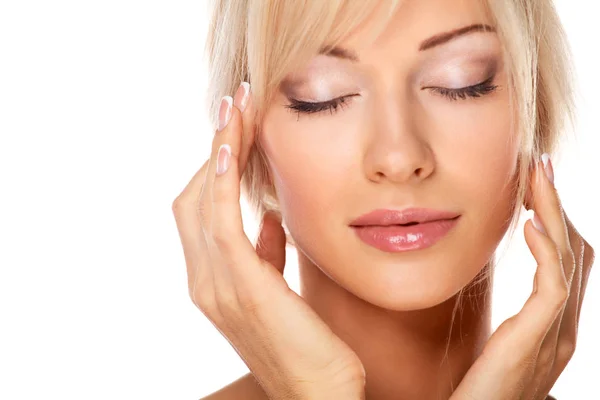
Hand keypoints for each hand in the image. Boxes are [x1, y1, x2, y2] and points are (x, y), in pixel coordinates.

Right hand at [172, 82, 364, 399]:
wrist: (319, 395)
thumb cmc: (308, 345)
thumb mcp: (281, 291)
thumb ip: (267, 253)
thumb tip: (269, 217)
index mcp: (215, 280)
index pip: (202, 208)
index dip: (215, 165)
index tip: (238, 127)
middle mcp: (204, 281)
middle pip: (192, 198)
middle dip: (214, 147)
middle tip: (236, 105)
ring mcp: (215, 286)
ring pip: (200, 201)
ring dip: (219, 150)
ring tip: (236, 109)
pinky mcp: (238, 288)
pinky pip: (219, 223)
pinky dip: (219, 182)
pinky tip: (229, 148)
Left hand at [450, 155, 594, 399]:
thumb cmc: (481, 391)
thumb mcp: (500, 349)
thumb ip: (514, 325)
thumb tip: (504, 298)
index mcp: (553, 326)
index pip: (566, 263)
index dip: (556, 221)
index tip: (534, 187)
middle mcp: (563, 328)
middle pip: (574, 252)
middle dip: (557, 205)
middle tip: (539, 165)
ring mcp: (556, 335)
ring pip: (568, 260)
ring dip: (553, 213)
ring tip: (536, 177)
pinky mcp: (538, 340)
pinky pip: (553, 287)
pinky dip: (547, 251)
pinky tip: (533, 224)